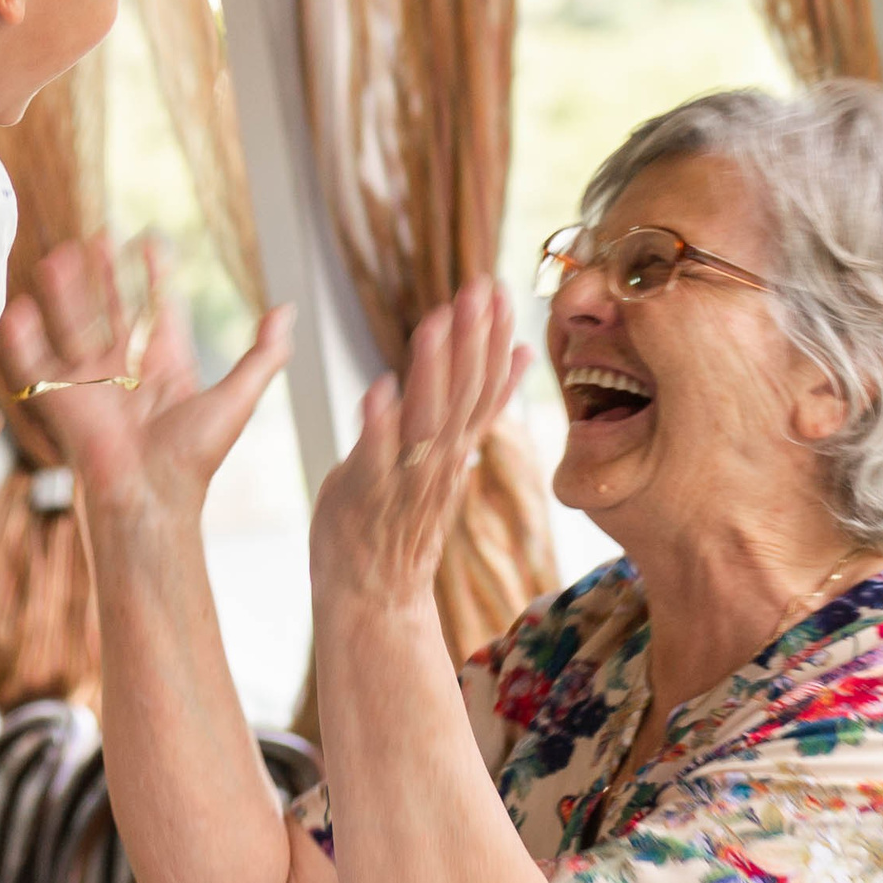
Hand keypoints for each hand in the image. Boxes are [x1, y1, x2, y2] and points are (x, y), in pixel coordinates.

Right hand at [0, 233, 292, 520]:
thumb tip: (288, 311)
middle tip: (95, 237)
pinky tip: (17, 306)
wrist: (149, 493)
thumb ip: (263, 355)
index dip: (153, 275)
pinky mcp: (61, 398)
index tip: (148, 242)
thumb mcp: (238, 398)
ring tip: (58, 255)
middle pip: (110, 309)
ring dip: (64, 291)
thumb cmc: (194, 457)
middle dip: (102, 274)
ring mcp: (90, 382)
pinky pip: (37, 362)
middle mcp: (125, 369)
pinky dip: (23, 337)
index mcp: (164, 364)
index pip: (156, 307)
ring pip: (73, 324)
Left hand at [308, 277, 529, 605]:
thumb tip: (517, 354)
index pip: (485, 386)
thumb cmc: (402, 520)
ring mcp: (404, 477)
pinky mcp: (364, 493)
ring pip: (426, 419)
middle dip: (471, 339)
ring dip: (430, 371)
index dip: (493, 340)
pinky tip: (378, 389)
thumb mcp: (446, 455)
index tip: (502, 293)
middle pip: (463, 394)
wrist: (376, 594)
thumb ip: (477, 407)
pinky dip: (378, 424)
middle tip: (480, 287)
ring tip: (433, 322)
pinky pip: (374, 457)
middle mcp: (438, 460)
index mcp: (454, 447)